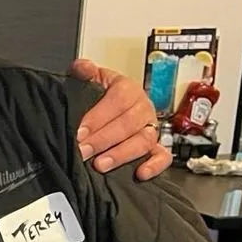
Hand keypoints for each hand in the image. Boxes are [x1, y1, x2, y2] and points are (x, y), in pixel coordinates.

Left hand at [69, 60, 170, 180]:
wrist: (109, 108)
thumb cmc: (100, 96)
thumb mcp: (90, 79)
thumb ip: (84, 72)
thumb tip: (82, 68)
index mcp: (128, 89)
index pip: (118, 100)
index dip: (98, 116)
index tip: (80, 131)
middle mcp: (142, 108)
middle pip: (128, 123)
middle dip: (103, 139)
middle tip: (83, 151)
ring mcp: (150, 128)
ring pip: (143, 141)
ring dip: (121, 154)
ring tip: (100, 164)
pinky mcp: (156, 148)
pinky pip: (162, 157)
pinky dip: (154, 166)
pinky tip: (140, 174)